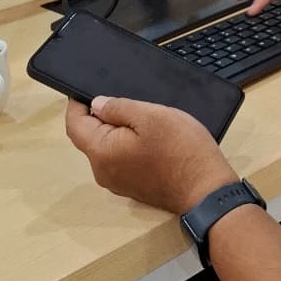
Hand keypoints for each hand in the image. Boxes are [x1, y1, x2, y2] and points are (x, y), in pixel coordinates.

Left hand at [65, 96, 236, 213]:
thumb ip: (118, 108)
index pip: (74, 125)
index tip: (86, 89)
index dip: (77, 104)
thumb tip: (96, 104)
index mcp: (101, 152)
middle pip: (91, 138)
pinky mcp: (134, 188)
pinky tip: (153, 139)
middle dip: (103, 117)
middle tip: (131, 102)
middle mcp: (102, 171)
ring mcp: (118, 183)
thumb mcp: (151, 116)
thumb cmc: (180, 149)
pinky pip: (122, 160)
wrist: (206, 191)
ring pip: (108, 149)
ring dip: (119, 132)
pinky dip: (129, 146)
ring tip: (147, 119)